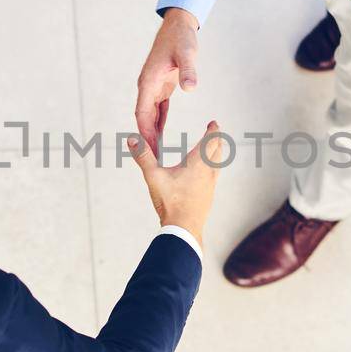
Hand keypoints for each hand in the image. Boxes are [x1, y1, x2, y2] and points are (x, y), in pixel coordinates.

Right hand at [126, 120, 224, 246]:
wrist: (184, 229)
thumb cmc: (170, 202)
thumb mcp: (153, 177)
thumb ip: (143, 157)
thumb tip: (132, 139)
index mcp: (197, 163)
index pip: (210, 140)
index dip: (214, 130)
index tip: (214, 123)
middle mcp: (208, 172)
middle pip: (218, 150)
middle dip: (216, 139)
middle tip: (215, 132)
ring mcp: (210, 184)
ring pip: (218, 164)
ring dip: (217, 153)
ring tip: (213, 150)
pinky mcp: (209, 195)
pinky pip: (214, 176)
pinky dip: (213, 167)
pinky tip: (205, 175)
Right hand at [135, 7, 199, 149]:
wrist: (178, 25)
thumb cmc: (181, 38)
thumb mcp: (187, 53)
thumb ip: (188, 71)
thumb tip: (190, 88)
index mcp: (149, 82)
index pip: (142, 112)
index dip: (144, 132)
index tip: (147, 150)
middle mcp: (147, 86)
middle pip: (143, 118)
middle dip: (146, 138)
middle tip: (151, 159)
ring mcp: (153, 86)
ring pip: (149, 115)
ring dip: (151, 133)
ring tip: (154, 152)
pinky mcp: (161, 85)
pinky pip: (157, 108)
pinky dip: (157, 122)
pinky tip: (159, 135)